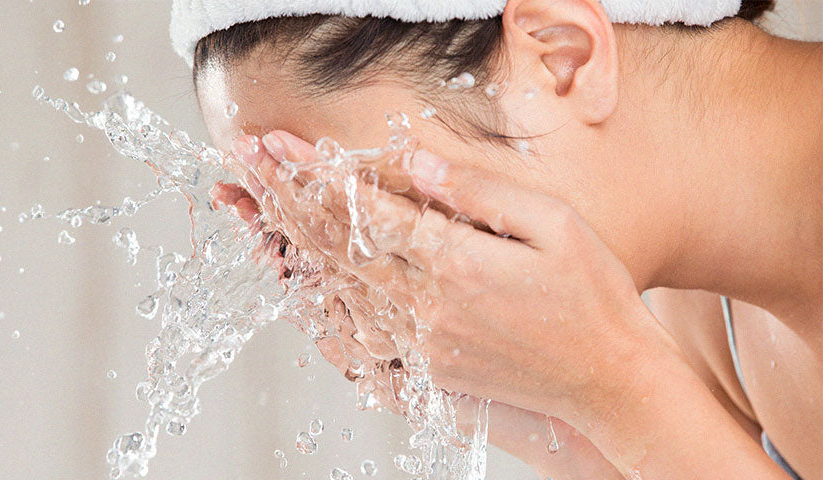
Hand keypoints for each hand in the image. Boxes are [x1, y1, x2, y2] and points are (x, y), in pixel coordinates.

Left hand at [249, 130, 681, 427]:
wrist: (610, 381)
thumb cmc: (593, 297)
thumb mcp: (553, 225)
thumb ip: (479, 192)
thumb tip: (414, 159)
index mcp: (459, 265)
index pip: (366, 209)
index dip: (316, 171)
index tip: (281, 143)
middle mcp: (429, 309)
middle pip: (336, 247)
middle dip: (285, 197)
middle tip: (250, 163)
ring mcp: (423, 345)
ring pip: (335, 291)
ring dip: (291, 245)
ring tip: (257, 209)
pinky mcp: (426, 371)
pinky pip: (354, 335)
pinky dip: (319, 303)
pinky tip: (299, 281)